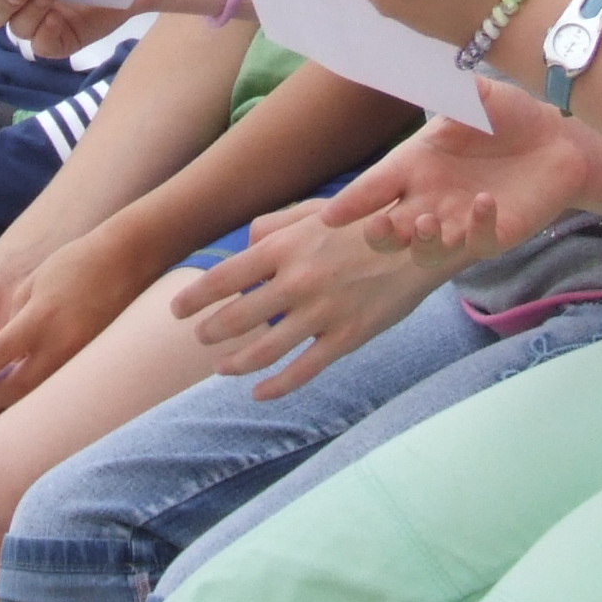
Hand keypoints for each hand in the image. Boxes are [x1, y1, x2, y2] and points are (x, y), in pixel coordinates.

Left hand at [0, 227, 160, 413]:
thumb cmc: (75, 264)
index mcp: (38, 319)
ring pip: (39, 393)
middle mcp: (59, 343)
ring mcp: (79, 356)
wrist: (124, 259)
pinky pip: (59, 384)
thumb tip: (4, 350)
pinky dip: (40, 390)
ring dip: (15, 399)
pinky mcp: (93, 360)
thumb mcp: (33, 284)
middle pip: (16, 389)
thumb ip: (15, 319)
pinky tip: (28, 387)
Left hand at [171, 199, 440, 399]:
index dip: (195, 297)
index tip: (176, 309)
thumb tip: (244, 242)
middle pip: (237, 318)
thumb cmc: (366, 219)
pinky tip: (258, 392)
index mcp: (286, 248)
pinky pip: (303, 370)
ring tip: (221, 365)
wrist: (425, 241)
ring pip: (264, 350)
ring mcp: (322, 313)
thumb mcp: (318, 209)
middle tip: (199, 337)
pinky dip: (275, 386)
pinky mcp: (347, 337)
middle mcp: (298, 282)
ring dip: (236, 361)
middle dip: (211, 332)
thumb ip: (276, 225)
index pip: (224, 278)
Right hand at [323, 87, 593, 267]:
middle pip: (389, 232)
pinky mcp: (493, 235)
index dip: (351, 203)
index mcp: (415, 164)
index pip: (374, 187)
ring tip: (429, 223)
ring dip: (422, 242)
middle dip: (379, 236)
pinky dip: (476, 228)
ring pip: (426, 251)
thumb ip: (448, 91)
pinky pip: (477, 242)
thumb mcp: (477, 97)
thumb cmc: (509, 115)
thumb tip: (416, 68)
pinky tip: (484, 204)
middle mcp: (430, 199)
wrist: (560, 139)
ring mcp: (460, 222)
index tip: (328, 218)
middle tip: (381, 226)